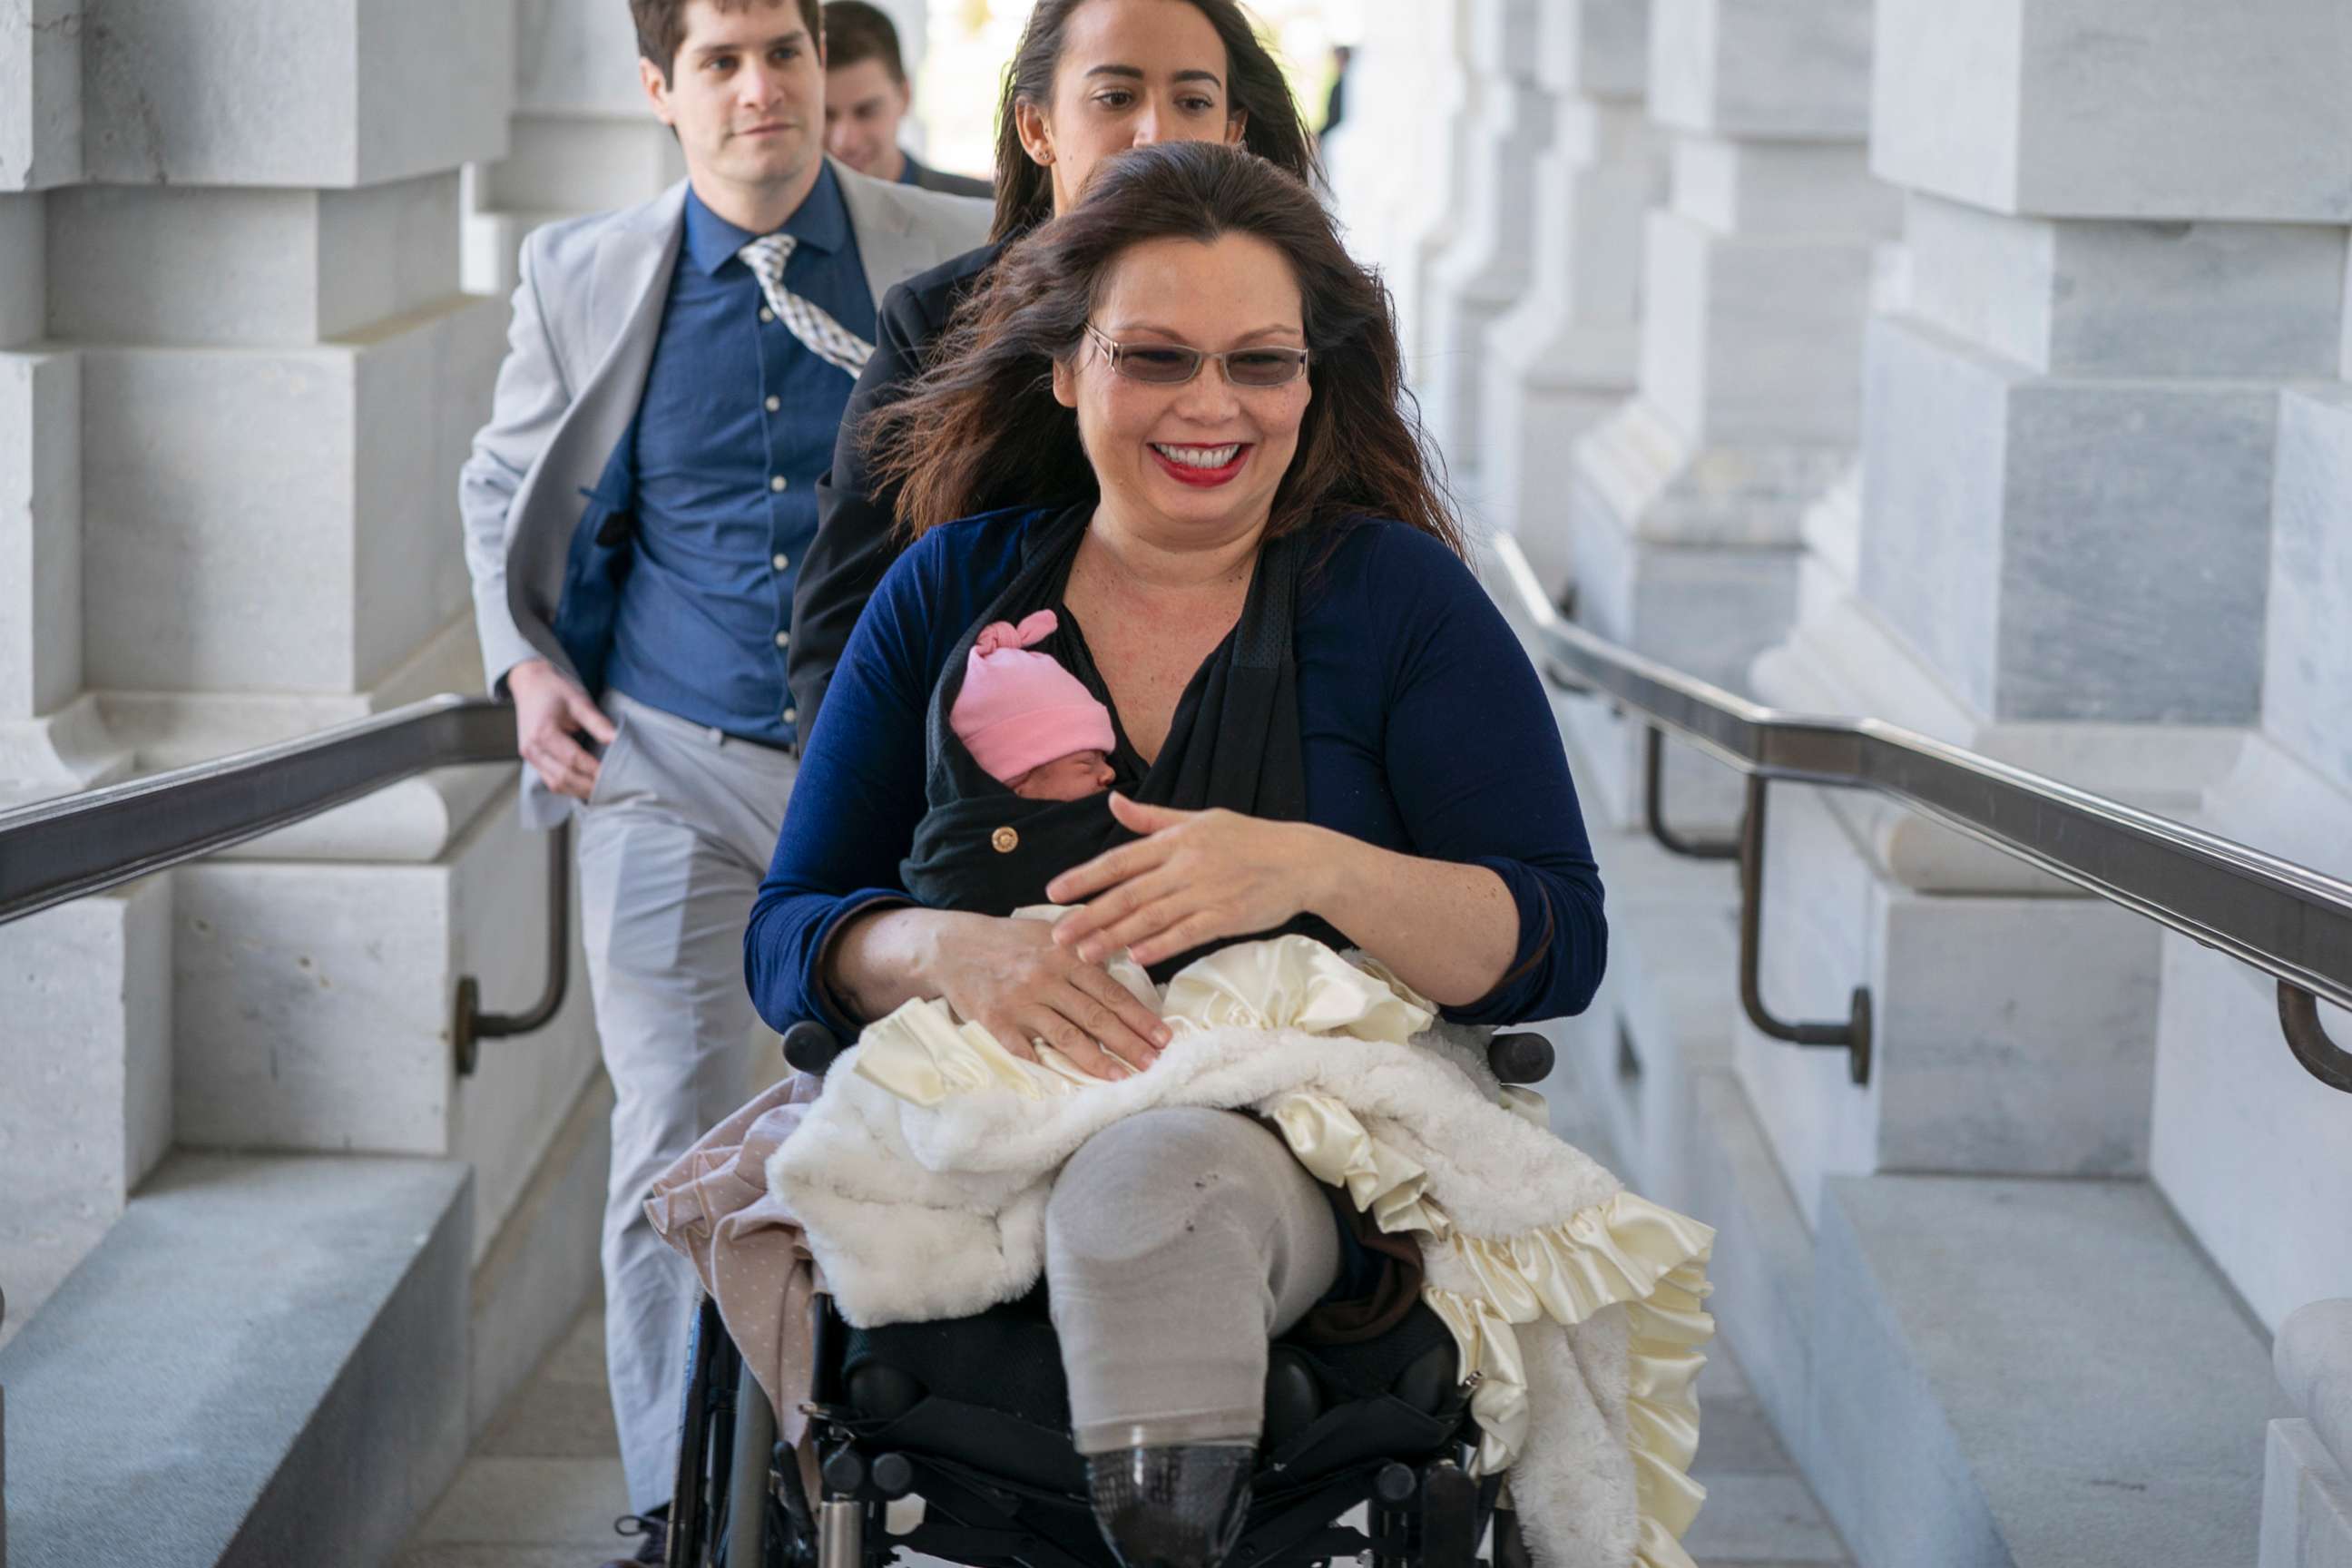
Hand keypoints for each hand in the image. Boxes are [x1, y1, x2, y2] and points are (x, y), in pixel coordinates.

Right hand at [507, 658, 616, 799]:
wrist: (530, 683)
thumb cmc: (555, 690)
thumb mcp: (579, 701)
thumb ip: (598, 723)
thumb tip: (618, 740)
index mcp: (542, 733)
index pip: (573, 760)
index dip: (595, 770)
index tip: (616, 776)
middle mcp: (532, 749)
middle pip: (563, 777)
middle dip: (589, 786)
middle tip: (614, 789)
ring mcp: (529, 756)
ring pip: (556, 784)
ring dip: (580, 791)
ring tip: (603, 792)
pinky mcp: (532, 760)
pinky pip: (551, 780)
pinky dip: (570, 787)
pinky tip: (588, 787)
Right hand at [924, 912, 1171, 1079]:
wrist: (953, 947)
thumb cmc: (1009, 941)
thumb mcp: (1051, 931)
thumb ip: (1086, 946)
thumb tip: (1127, 960)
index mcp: (1065, 955)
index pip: (1111, 991)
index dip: (1139, 1016)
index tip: (1163, 1037)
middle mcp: (1046, 978)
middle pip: (1095, 1017)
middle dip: (1129, 1043)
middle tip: (1154, 1063)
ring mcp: (1020, 1002)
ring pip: (1066, 1037)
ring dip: (1097, 1060)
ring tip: (1122, 1077)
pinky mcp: (995, 1021)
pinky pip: (1024, 1051)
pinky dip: (1044, 1067)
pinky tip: (1066, 1084)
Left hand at [1045, 794, 1335, 967]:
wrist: (1302, 860)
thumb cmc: (1249, 839)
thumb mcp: (1200, 819)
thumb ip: (1153, 818)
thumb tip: (1113, 802)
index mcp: (1175, 840)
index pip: (1120, 860)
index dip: (1084, 877)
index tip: (1054, 892)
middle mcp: (1185, 864)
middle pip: (1127, 893)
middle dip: (1088, 916)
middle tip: (1057, 936)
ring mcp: (1206, 891)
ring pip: (1151, 917)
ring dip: (1115, 937)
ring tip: (1084, 954)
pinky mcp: (1227, 916)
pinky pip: (1187, 933)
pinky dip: (1160, 945)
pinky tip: (1136, 958)